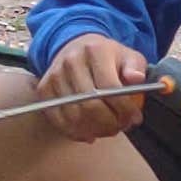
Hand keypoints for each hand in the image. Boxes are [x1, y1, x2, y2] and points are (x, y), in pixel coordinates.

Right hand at [36, 35, 152, 141]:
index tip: (134, 118)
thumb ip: (135, 67)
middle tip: (121, 127)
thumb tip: (136, 79)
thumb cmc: (107, 57)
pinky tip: (90, 133)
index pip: (109, 88)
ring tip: (108, 129)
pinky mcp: (44, 89)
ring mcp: (55, 76)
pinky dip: (75, 133)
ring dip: (94, 130)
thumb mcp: (127, 56)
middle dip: (110, 123)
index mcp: (95, 51)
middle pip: (90, 105)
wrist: (76, 47)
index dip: (124, 109)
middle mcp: (71, 62)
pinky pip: (58, 120)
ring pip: (74, 116)